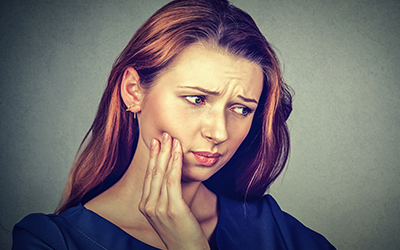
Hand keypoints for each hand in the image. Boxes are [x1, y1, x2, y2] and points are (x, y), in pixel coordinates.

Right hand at [138, 133, 209, 249]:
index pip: (148, 176)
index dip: (152, 158)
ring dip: (167, 153)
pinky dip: (175, 163)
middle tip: (163, 134)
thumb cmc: (180, 232)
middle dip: (158, 151)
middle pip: (153, 172)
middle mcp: (148, 206)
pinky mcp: (172, 209)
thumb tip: (170, 176)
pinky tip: (178, 151)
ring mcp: (159, 208)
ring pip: (162, 174)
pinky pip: (173, 181)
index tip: (155, 142)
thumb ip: (164, 197)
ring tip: (171, 138)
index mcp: (145, 206)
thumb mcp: (167, 213)